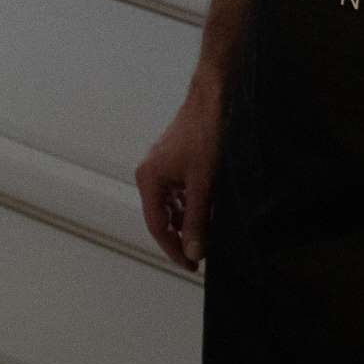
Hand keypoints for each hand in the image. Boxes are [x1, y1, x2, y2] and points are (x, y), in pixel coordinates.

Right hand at [134, 71, 226, 268]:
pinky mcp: (174, 160)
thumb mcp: (203, 184)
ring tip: (206, 234)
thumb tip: (192, 251)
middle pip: (161, 217)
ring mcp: (161, 166)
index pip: (157, 226)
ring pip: (171, 205)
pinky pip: (178, 191)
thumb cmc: (205, 134)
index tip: (190, 265)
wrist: (214, 98)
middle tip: (199, 255)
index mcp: (148, 179)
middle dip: (179, 237)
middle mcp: (149, 174)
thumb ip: (196, 219)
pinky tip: (207, 210)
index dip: (173, 249)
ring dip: (186, 221)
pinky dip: (190, 204)